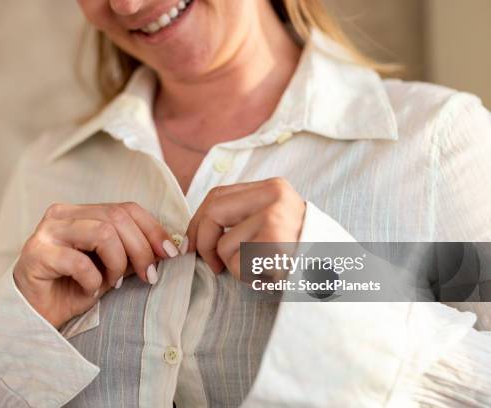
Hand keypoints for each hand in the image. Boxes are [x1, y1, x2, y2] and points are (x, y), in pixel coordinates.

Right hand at [13, 202, 178, 327]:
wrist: (34, 317)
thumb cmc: (73, 289)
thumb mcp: (111, 268)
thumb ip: (133, 253)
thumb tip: (169, 247)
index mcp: (81, 212)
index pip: (126, 208)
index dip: (153, 229)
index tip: (171, 254)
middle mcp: (62, 214)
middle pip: (117, 218)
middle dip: (141, 250)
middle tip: (148, 277)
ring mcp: (47, 231)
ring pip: (103, 233)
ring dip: (117, 263)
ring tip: (112, 283)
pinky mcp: (37, 254)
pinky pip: (79, 262)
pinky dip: (93, 280)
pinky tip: (88, 290)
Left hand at [185, 178, 305, 278]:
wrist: (341, 276)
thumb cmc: (301, 255)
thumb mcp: (275, 224)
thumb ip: (242, 220)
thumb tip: (195, 235)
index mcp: (272, 188)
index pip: (217, 196)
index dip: (198, 222)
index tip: (192, 244)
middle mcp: (273, 195)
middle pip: (212, 212)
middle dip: (202, 242)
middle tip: (211, 265)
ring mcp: (274, 216)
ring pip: (224, 245)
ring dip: (235, 267)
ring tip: (263, 269)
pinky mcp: (274, 241)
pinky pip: (238, 264)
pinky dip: (248, 277)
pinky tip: (271, 275)